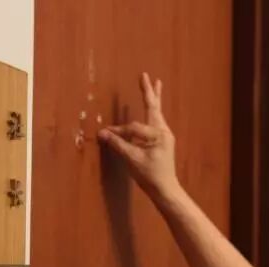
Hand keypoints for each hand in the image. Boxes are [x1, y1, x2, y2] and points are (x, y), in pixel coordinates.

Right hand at [98, 73, 179, 200]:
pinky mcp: (163, 142)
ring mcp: (165, 136)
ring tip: (155, 84)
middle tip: (145, 75)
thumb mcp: (132, 160)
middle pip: (153, 107)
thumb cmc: (149, 175)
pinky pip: (156, 122)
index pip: (133, 128)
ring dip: (153, 99)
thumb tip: (102, 133)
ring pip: (156, 113)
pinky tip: (153, 109)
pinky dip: (153, 112)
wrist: (165, 190)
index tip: (105, 134)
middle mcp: (163, 131)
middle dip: (148, 91)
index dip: (118, 131)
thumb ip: (118, 144)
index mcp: (158, 134)